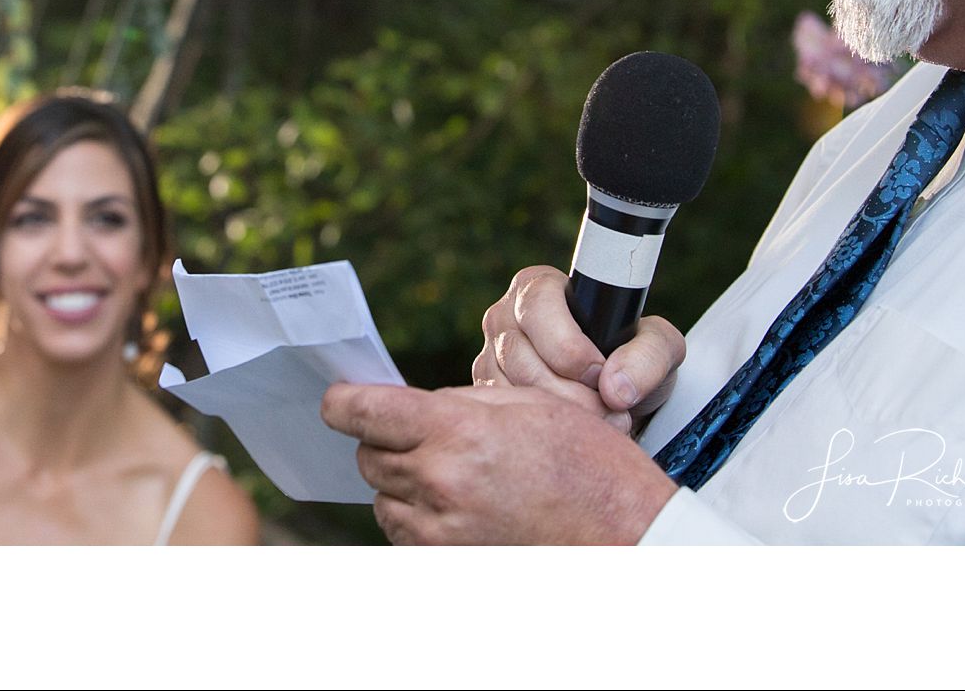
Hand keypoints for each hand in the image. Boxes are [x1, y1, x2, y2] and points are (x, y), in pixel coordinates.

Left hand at [321, 383, 676, 544]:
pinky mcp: (447, 564)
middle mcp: (439, 485)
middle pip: (367, 456)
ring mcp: (440, 533)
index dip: (342, 402)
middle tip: (425, 437)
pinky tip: (459, 508)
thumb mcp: (529, 404)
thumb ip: (459, 401)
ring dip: (402, 484)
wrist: (625, 535)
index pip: (361, 412)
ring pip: (382, 499)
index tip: (339, 400)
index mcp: (457, 433)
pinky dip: (417, 519)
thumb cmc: (587, 465)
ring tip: (453, 476)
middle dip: (384, 442)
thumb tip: (412, 405)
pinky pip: (404, 535)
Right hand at [474, 266, 685, 432]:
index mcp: (537, 288)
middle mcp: (504, 317)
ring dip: (560, 414)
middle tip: (612, 412)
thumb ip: (648, 357)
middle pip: (521, 355)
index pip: (537, 306)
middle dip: (570, 392)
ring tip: (601, 423)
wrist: (619, 397)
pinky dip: (541, 429)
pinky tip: (572, 431)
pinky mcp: (487, 394)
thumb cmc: (632, 360)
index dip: (569, 346)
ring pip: (512, 390)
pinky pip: (505, 415)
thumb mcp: (658, 348)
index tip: (600, 374)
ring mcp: (490, 357)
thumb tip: (615, 388)